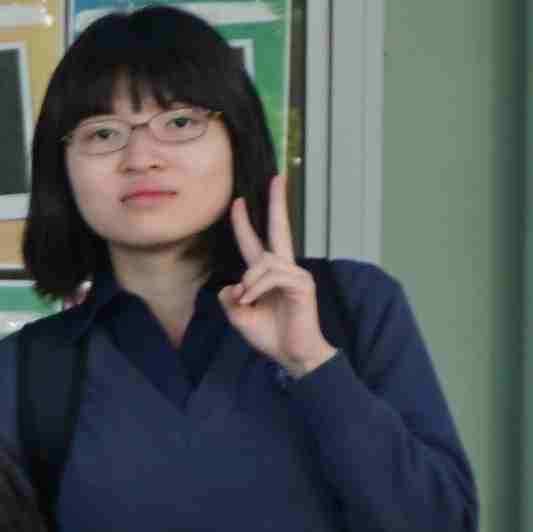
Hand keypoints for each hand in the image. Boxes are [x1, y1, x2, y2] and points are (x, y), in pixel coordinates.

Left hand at [219, 178, 332, 376]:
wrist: (291, 354)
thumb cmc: (268, 334)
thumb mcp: (238, 314)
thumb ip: (230, 296)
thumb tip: (231, 285)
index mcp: (267, 273)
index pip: (255, 241)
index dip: (244, 222)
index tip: (238, 200)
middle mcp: (283, 268)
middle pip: (280, 228)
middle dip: (277, 202)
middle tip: (277, 178)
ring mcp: (295, 274)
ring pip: (263, 263)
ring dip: (248, 282)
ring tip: (246, 301)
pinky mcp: (302, 283)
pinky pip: (272, 276)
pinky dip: (256, 288)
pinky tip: (252, 300)